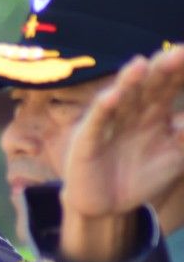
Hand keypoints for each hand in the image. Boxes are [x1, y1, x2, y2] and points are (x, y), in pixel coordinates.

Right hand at [61, 46, 183, 218]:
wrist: (106, 207)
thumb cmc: (140, 179)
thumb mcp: (174, 160)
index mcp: (155, 114)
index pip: (170, 87)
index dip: (182, 74)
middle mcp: (132, 114)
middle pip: (149, 87)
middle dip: (162, 71)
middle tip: (178, 54)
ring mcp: (109, 124)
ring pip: (122, 98)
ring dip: (130, 81)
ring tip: (141, 64)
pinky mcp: (87, 140)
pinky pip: (97, 121)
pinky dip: (104, 108)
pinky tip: (113, 96)